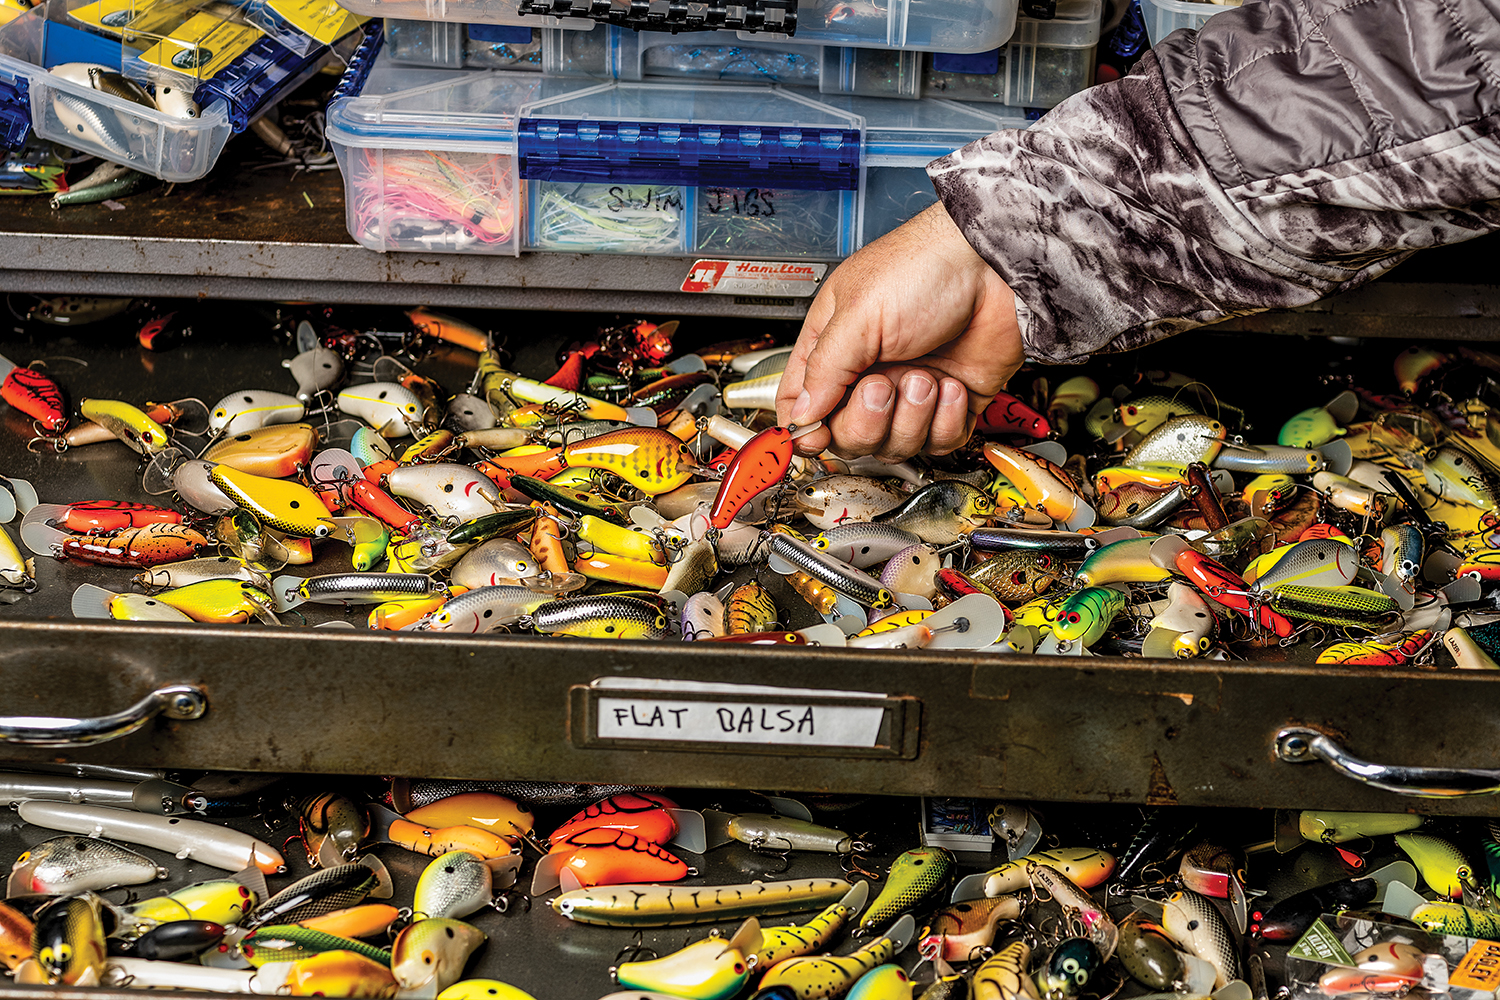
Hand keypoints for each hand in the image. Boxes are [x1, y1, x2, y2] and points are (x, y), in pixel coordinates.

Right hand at [775, 202, 1022, 460]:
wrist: (995, 267)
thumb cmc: (924, 269)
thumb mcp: (858, 314)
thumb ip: (824, 370)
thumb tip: (802, 415)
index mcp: (836, 347)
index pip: (803, 402)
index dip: (805, 428)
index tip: (816, 438)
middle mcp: (871, 373)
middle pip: (849, 435)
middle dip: (867, 421)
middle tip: (883, 385)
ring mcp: (912, 393)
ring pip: (895, 445)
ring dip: (912, 417)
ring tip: (927, 376)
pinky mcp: (952, 405)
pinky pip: (939, 442)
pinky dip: (946, 421)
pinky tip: (953, 385)